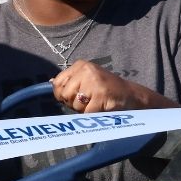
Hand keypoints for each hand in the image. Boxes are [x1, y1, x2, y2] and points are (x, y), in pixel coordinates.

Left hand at [50, 60, 170, 112]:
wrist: (130, 95)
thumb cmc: (106, 89)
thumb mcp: (87, 79)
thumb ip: (70, 82)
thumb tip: (49, 84)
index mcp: (81, 65)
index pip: (57, 83)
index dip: (61, 95)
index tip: (71, 98)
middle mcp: (86, 71)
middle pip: (64, 95)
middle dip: (73, 103)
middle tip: (87, 101)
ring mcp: (94, 83)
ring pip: (75, 105)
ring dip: (84, 110)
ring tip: (96, 103)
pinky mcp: (101, 96)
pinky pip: (86, 113)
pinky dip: (92, 115)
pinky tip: (101, 108)